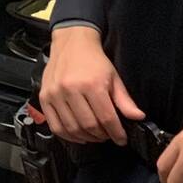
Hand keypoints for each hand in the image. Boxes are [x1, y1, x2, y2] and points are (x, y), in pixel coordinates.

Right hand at [40, 26, 144, 144]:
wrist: (71, 43)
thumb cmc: (93, 60)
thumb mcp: (114, 78)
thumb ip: (125, 100)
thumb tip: (138, 117)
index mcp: (92, 84)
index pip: (107, 118)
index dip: (116, 133)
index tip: (121, 139)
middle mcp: (71, 90)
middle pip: (89, 126)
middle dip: (102, 136)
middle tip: (108, 135)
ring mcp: (55, 95)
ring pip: (72, 129)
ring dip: (86, 137)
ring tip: (94, 135)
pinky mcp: (44, 98)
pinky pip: (55, 126)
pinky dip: (67, 136)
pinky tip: (78, 134)